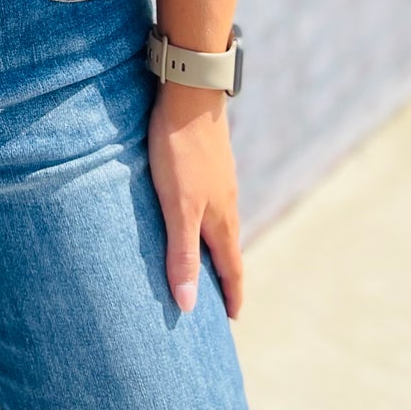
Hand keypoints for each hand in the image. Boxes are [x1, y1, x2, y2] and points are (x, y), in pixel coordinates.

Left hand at [147, 81, 243, 318]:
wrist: (191, 92)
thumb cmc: (181, 150)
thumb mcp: (177, 206)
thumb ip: (181, 253)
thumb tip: (189, 306)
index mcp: (221, 220)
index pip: (231, 268)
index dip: (232, 295)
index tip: (233, 319)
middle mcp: (226, 202)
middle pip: (228, 247)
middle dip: (225, 275)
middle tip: (220, 298)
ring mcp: (220, 179)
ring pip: (221, 222)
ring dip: (216, 245)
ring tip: (206, 258)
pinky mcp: (210, 159)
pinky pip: (212, 200)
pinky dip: (207, 218)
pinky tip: (195, 210)